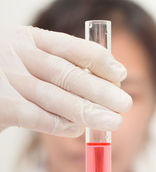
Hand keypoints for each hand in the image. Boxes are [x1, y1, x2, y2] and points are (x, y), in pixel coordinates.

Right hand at [0, 24, 131, 135]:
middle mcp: (17, 55)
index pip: (71, 47)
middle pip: (69, 74)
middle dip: (100, 91)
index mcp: (26, 39)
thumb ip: (50, 65)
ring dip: (88, 110)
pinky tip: (77, 129)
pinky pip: (39, 117)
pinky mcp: (3, 107)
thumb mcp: (22, 59)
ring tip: (113, 121)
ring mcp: (9, 80)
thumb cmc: (1, 75)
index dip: (99, 60)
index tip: (120, 74)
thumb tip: (94, 80)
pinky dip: (60, 124)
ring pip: (57, 96)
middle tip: (124, 104)